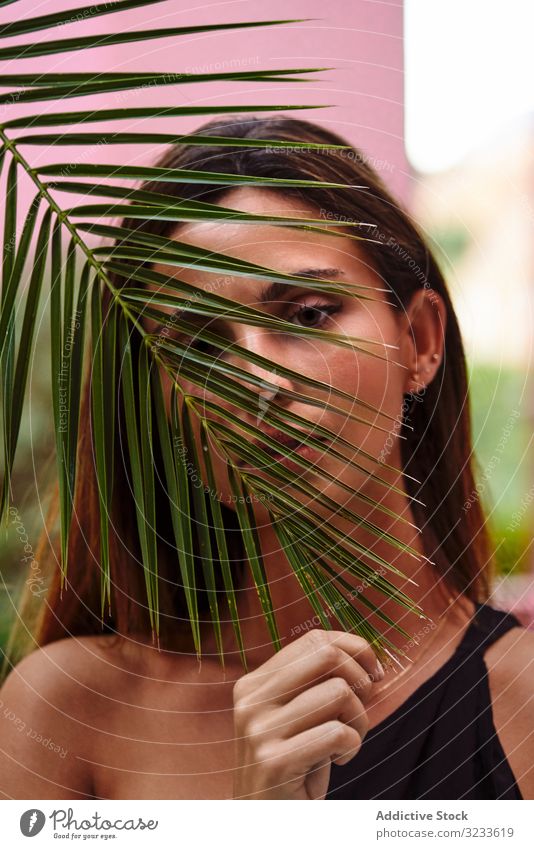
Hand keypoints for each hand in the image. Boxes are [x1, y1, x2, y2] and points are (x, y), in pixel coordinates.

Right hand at [232, 628, 384, 798]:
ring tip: (346, 742)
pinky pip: (338, 733)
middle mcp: (251, 700)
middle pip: (327, 656)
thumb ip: (315, 683)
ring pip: (339, 693)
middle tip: (361, 707)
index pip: (314, 640)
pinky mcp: (273, 761)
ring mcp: (259, 730)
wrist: (265, 822)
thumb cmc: (293, 766)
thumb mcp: (296, 717)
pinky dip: (352, 748)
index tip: (373, 673)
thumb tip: (363, 655)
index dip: (354, 649)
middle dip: (359, 679)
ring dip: (358, 721)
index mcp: (255, 683)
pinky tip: (338, 761)